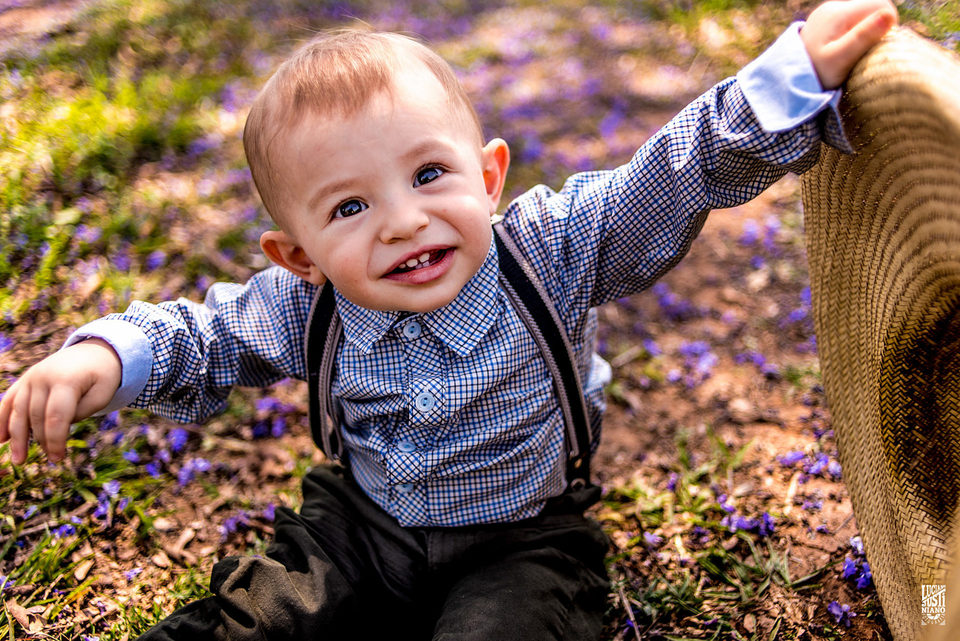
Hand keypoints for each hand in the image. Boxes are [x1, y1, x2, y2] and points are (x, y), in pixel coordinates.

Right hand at [0, 339, 121, 464]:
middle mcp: (43, 376)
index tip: (58, 458)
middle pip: (36, 416)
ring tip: (19, 460)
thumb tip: (57, 428)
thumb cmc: (102, 377)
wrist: (94, 352)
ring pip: (18, 411)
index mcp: (66, 380)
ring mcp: (31, 377)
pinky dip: (2, 420)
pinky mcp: (25, 380)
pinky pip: (9, 401)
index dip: (55, 440)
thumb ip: (81, 412)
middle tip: (51, 460)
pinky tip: (0, 439)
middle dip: (42, 441)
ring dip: (17, 437)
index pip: (56, 416)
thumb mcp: (103, 394)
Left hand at [801, 0, 897, 88]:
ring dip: (866, 32)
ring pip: (862, 16)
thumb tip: (890, 15)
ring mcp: (828, 14)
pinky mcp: (825, 23)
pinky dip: (855, 35)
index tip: (877, 49)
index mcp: (838, 13)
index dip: (888, 26)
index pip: (881, 5)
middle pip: (872, 9)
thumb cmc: (815, 74)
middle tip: (866, 54)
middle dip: (877, 29)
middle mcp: (833, 7)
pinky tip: (845, 51)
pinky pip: (850, 22)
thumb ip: (863, 37)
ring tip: (854, 54)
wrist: (786, 81)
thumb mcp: (840, 59)